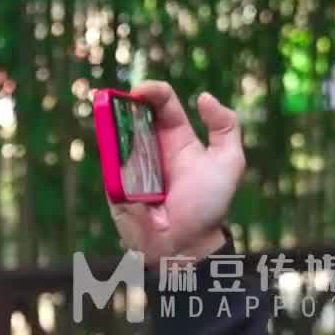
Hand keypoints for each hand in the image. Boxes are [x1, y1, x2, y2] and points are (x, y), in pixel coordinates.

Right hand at [110, 81, 245, 266]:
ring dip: (108, 126)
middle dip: (120, 104)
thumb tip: (203, 96)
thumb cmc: (210, 204)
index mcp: (176, 137)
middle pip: (131, 116)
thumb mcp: (229, 162)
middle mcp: (150, 148)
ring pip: (113, 139)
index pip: (161, 104)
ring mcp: (130, 167)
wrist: (188, 244)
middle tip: (116, 100)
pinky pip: (106, 167)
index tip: (140, 90)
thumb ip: (226, 127)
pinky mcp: (115, 186)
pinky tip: (105, 146)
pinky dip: (106, 157)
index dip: (151, 91)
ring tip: (105, 116)